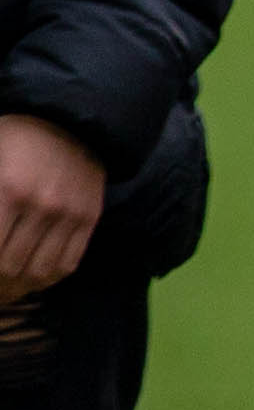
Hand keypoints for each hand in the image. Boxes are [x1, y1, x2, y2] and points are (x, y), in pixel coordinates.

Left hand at [0, 114, 102, 303]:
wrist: (71, 118)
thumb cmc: (14, 138)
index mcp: (8, 190)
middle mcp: (41, 206)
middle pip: (11, 266)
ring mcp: (70, 213)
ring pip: (40, 271)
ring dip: (18, 289)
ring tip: (6, 291)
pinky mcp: (90, 217)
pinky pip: (69, 262)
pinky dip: (47, 279)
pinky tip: (32, 280)